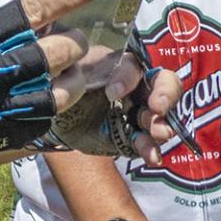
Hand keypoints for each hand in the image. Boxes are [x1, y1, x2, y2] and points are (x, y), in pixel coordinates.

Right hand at [0, 0, 109, 158]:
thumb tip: (40, 23)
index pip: (36, 10)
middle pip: (60, 50)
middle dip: (75, 43)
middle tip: (73, 42)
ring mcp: (2, 104)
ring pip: (64, 89)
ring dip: (75, 78)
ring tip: (72, 73)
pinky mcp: (6, 132)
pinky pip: (48, 116)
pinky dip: (56, 103)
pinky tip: (52, 96)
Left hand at [45, 58, 182, 165]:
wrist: (55, 119)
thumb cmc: (64, 86)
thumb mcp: (67, 74)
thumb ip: (73, 68)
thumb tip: (72, 63)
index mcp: (119, 67)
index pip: (135, 64)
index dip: (129, 77)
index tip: (112, 93)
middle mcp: (137, 88)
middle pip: (165, 84)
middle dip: (166, 96)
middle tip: (157, 109)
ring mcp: (138, 113)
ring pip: (162, 114)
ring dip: (162, 124)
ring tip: (158, 133)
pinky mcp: (134, 137)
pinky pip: (148, 142)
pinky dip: (151, 148)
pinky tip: (152, 156)